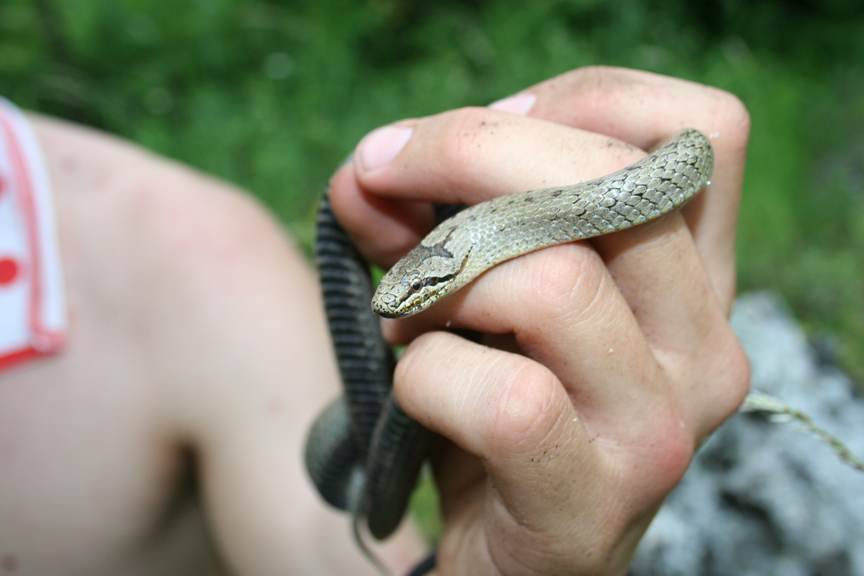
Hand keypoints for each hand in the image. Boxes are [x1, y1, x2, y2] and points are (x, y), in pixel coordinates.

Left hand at [330, 66, 750, 574]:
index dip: (574, 101)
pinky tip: (417, 387)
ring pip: (551, 284)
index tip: (477, 140)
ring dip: (440, 283)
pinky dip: (426, 375)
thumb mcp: (477, 286)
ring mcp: (660, 427)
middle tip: (379, 174)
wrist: (503, 549)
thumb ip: (429, 212)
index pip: (693, 129)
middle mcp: (704, 345)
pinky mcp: (595, 501)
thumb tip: (369, 169)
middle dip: (467, 152)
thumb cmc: (493, 403)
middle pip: (611, 184)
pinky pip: (502, 396)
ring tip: (407, 315)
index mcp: (694, 278)